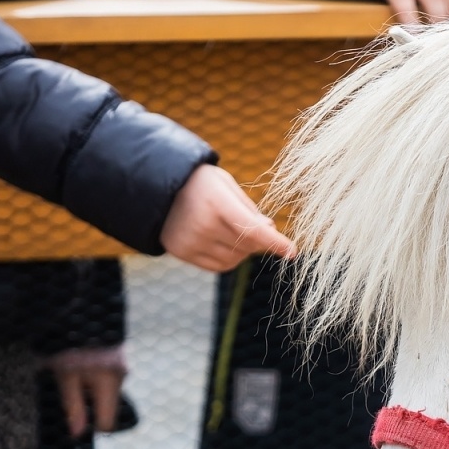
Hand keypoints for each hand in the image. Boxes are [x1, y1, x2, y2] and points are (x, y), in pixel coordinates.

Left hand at [47, 346, 126, 436]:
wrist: (80, 305)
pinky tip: (80, 358)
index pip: (107, 422)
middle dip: (88, 401)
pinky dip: (93, 373)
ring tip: (71, 367)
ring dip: (88, 385)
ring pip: (105, 389)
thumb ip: (73, 406)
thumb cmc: (70, 342)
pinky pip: (106, 374)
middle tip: (68, 385)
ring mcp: (122, 363)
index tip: (75, 415)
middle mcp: (121, 375)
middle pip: (106, 405)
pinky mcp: (118, 353)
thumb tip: (77, 433)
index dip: (90, 424)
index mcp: (109, 383)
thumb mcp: (65, 375)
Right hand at [161, 164, 292, 271]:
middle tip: (252, 225)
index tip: (293, 251)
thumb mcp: (226, 185)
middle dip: (259, 239)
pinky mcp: (183, 253)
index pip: (253, 230)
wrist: (156, 185)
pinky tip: (221, 241)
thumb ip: (249, 209)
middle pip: (248, 246)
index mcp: (217, 202)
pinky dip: (229, 258)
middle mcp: (203, 225)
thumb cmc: (200, 182)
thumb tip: (270, 230)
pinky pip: (219, 266)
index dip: (276, 242)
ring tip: (230, 229)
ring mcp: (191, 241)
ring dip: (244, 249)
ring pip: (236, 259)